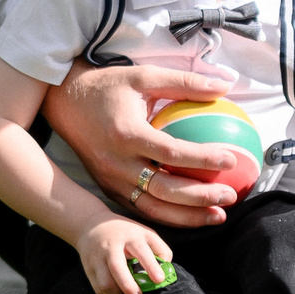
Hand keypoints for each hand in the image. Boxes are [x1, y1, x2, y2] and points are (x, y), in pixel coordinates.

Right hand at [42, 62, 240, 227]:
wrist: (63, 102)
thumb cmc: (108, 87)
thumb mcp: (144, 77)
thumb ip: (185, 82)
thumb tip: (224, 86)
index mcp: (127, 134)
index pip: (171, 153)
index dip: (203, 159)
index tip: (231, 159)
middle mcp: (117, 163)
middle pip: (164, 189)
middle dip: (200, 197)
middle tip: (230, 195)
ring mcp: (111, 180)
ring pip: (153, 208)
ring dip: (187, 216)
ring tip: (218, 215)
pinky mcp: (108, 189)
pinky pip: (141, 209)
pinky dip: (167, 216)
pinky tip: (191, 216)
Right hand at [78, 216, 174, 293]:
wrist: (91, 225)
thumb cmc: (125, 233)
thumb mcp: (143, 232)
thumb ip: (159, 247)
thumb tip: (167, 267)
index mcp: (130, 236)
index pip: (141, 251)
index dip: (151, 266)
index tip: (159, 279)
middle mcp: (111, 246)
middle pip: (117, 268)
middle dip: (128, 286)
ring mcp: (97, 258)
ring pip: (104, 282)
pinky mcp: (88, 268)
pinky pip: (97, 289)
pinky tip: (115, 293)